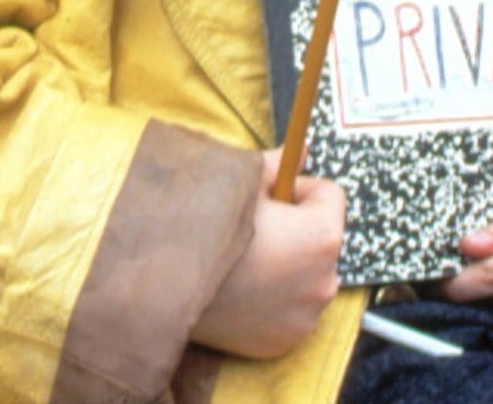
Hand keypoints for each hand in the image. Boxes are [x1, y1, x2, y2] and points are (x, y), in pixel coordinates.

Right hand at [191, 151, 346, 358]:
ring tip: (243, 262)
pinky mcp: (285, 341)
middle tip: (253, 231)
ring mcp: (306, 316)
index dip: (296, 187)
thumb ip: (277, 164)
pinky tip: (240, 291)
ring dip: (287, 267)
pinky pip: (289, 309)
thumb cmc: (204, 227)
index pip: (329, 195)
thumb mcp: (239, 182)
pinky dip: (273, 300)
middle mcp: (325, 280)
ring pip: (306, 275)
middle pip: (320, 239)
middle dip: (295, 230)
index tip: (269, 197)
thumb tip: (300, 151)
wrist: (163, 286)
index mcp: (321, 236)